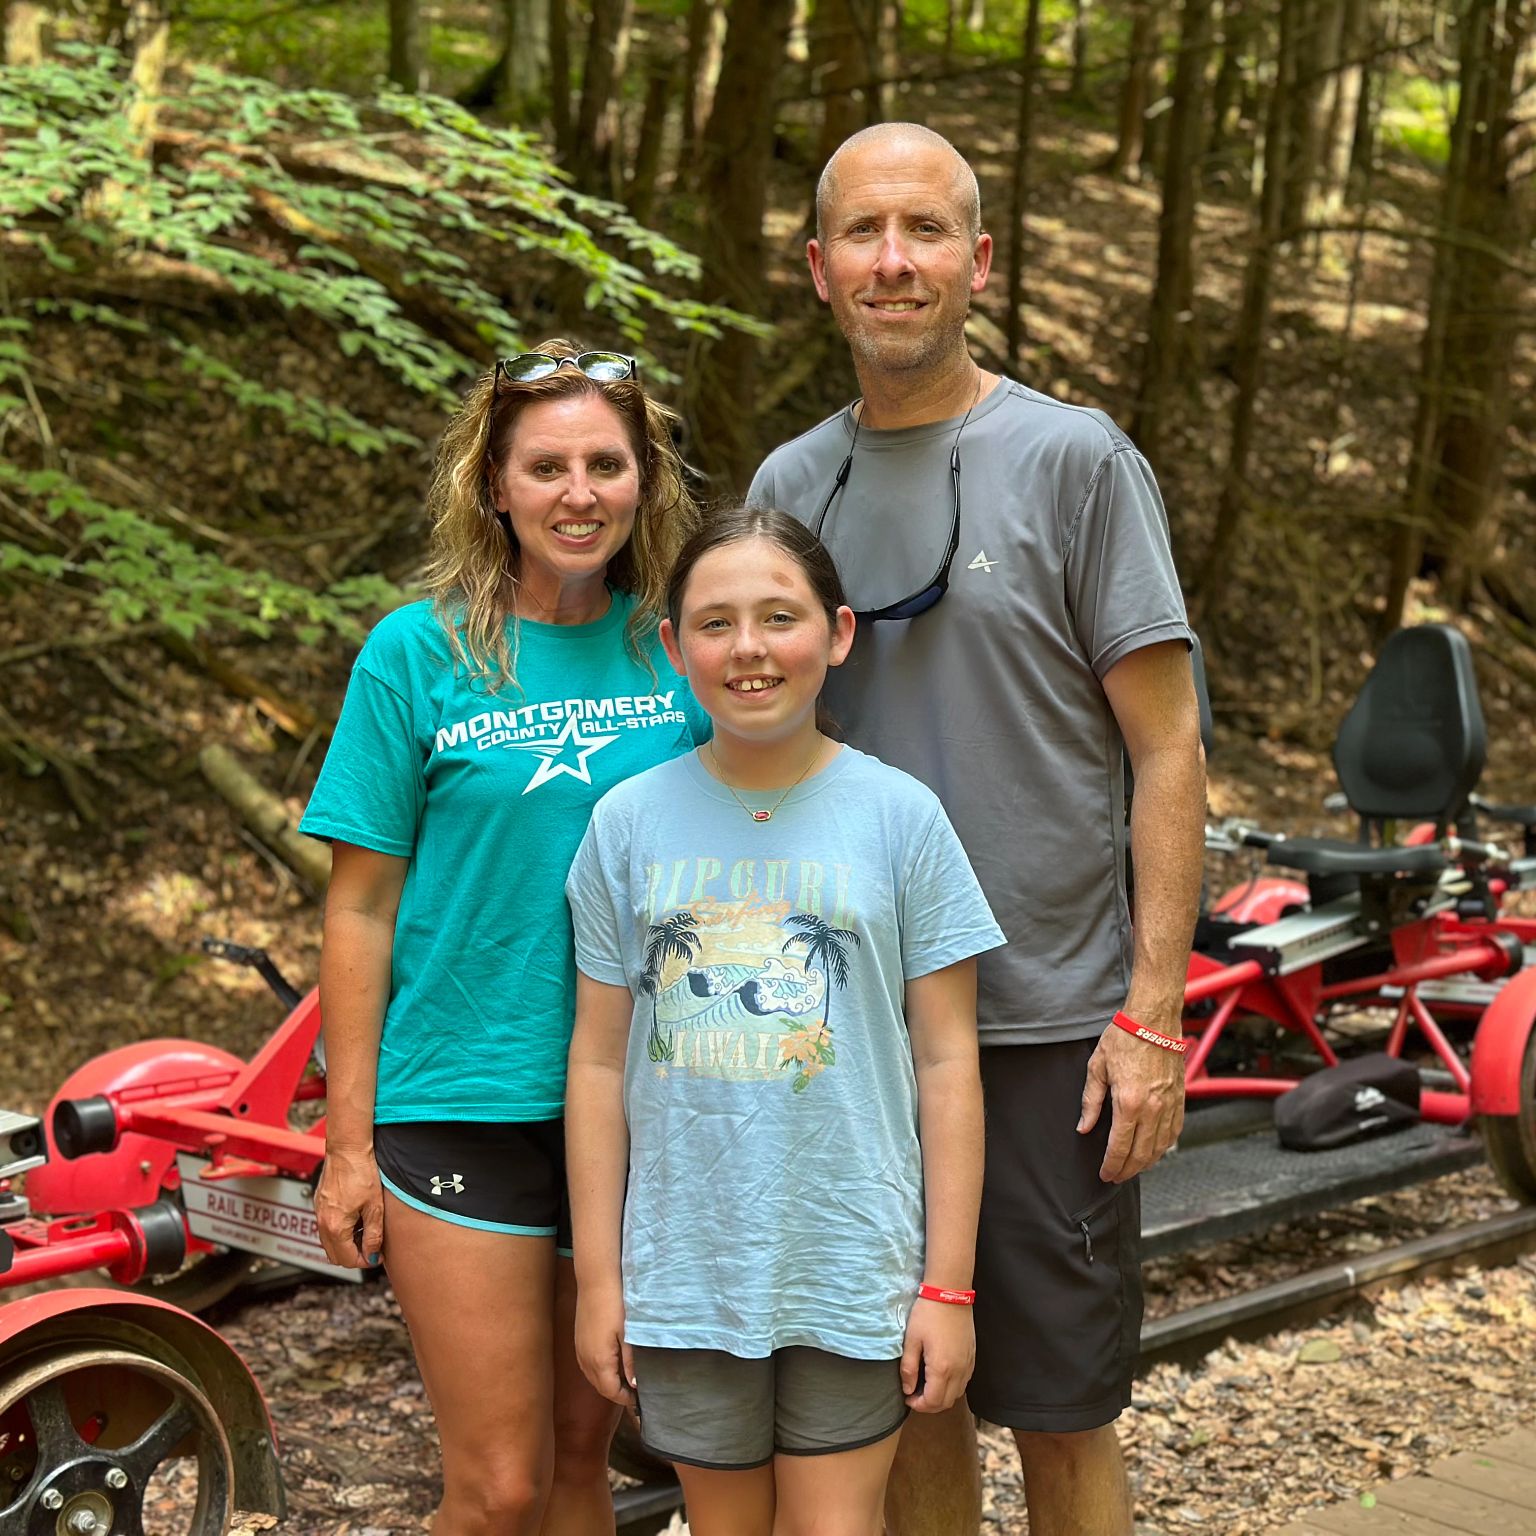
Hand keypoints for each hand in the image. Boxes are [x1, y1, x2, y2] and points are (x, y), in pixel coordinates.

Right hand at [314, 1145, 383, 1267]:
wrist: (347, 1149)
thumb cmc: (362, 1172)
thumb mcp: (375, 1207)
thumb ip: (373, 1235)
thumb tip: (373, 1255)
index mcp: (335, 1226)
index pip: (347, 1259)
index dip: (364, 1261)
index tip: (376, 1255)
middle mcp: (322, 1222)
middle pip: (334, 1256)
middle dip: (353, 1256)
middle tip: (371, 1246)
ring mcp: (318, 1213)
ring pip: (329, 1243)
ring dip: (346, 1244)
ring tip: (365, 1230)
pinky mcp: (319, 1204)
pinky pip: (326, 1228)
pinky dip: (339, 1231)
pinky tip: (355, 1219)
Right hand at [576, 1279, 634, 1408]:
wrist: (595, 1281)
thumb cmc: (615, 1305)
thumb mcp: (628, 1334)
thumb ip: (630, 1362)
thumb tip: (635, 1385)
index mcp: (599, 1361)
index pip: (611, 1391)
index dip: (625, 1399)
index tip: (638, 1400)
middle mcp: (585, 1360)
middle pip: (601, 1388)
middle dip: (617, 1393)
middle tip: (634, 1392)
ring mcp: (579, 1351)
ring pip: (593, 1378)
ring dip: (607, 1384)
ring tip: (625, 1380)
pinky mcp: (578, 1342)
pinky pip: (587, 1367)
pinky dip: (599, 1373)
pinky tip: (611, 1365)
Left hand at [900, 1298, 974, 1412]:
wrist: (950, 1293)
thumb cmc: (928, 1314)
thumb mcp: (911, 1340)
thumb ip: (908, 1368)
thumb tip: (907, 1389)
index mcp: (942, 1368)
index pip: (932, 1402)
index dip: (918, 1405)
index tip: (907, 1397)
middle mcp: (959, 1371)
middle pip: (946, 1403)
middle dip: (929, 1405)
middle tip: (915, 1394)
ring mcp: (968, 1364)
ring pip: (957, 1394)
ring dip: (942, 1397)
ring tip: (926, 1386)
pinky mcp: (972, 1357)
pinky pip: (964, 1381)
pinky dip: (952, 1386)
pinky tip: (940, 1375)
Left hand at [1078, 1018, 1185, 1181]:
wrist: (1154, 1020)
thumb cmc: (1124, 1038)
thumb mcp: (1097, 1068)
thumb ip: (1090, 1102)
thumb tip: (1084, 1127)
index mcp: (1129, 1102)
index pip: (1120, 1147)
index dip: (1111, 1165)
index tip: (1104, 1174)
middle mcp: (1153, 1109)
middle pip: (1141, 1154)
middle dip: (1127, 1170)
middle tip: (1116, 1177)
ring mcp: (1169, 1106)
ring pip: (1160, 1147)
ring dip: (1145, 1163)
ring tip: (1132, 1169)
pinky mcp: (1180, 1100)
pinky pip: (1174, 1133)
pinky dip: (1163, 1147)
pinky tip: (1154, 1151)